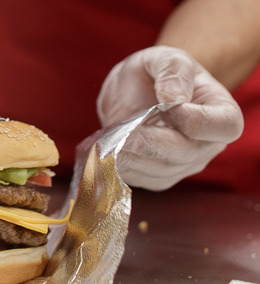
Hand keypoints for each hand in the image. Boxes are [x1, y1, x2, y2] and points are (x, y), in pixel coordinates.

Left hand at [97, 46, 242, 190]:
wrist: (136, 91)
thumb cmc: (158, 72)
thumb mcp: (165, 57)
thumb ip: (172, 70)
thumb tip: (174, 97)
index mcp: (222, 113)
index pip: (224, 126)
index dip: (194, 120)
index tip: (165, 106)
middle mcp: (208, 144)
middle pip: (187, 153)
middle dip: (152, 144)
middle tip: (124, 133)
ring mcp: (183, 165)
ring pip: (161, 171)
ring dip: (133, 158)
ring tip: (110, 142)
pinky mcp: (158, 177)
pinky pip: (142, 179)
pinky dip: (122, 167)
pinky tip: (107, 154)